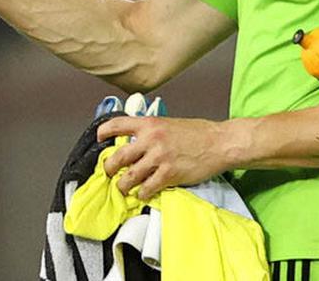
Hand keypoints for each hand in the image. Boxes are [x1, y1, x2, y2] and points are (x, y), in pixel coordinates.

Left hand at [96, 115, 230, 198]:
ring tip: (123, 188)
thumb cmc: (198, 133)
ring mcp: (159, 158)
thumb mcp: (169, 123)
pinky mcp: (169, 174)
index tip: (99, 139)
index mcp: (150, 124)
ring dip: (123, 185)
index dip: (103, 132)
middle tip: (108, 173)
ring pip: (129, 177)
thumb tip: (135, 143)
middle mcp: (151, 139)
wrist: (219, 142)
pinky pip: (147, 188)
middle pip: (117, 157)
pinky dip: (142, 194)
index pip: (117, 124)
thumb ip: (151, 132)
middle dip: (109, 168)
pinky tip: (142, 194)